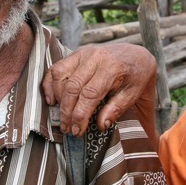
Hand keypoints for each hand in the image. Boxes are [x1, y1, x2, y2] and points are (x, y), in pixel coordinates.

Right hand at [42, 43, 157, 140]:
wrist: (136, 55)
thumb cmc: (135, 77)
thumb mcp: (133, 94)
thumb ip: (116, 109)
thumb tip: (100, 125)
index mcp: (112, 67)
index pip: (90, 94)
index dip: (80, 115)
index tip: (77, 131)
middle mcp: (95, 57)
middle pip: (72, 87)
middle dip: (67, 111)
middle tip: (67, 129)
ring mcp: (83, 53)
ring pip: (60, 76)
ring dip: (57, 99)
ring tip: (62, 117)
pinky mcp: (75, 53)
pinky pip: (56, 68)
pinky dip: (49, 84)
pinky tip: (51, 100)